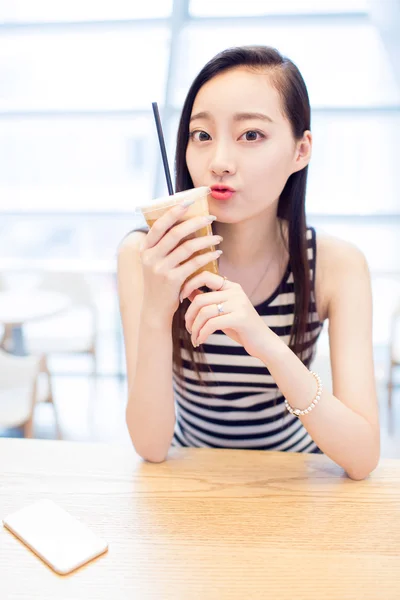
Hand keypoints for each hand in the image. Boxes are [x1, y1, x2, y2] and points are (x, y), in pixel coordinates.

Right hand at [139, 203, 221, 320]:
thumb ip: (163, 246)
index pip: (158, 225)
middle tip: (211, 218)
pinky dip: (208, 256)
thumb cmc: (159, 284)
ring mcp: (160, 269)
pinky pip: (194, 263)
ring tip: (218, 238)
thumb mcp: (154, 263)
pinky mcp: (172, 280)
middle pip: (176, 233)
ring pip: (187, 247)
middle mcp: (150, 257)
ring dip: (206, 240)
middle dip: (196, 222)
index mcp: (144, 249)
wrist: (154, 310)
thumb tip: (183, 224)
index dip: (173, 212)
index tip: (188, 202)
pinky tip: (217, 253)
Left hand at [180, 271, 271, 360]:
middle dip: (189, 316)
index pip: (204, 276)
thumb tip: (186, 290)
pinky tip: (200, 341)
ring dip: (195, 328)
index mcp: (230, 286)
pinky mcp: (240, 318)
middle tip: (188, 328)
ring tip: (194, 337)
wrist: (264, 343)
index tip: (179, 299)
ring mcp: (239, 303)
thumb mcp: (222, 311)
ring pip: (204, 312)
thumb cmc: (240, 327)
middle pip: (200, 299)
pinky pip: (212, 324)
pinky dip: (202, 334)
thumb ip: (207, 300)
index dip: (188, 285)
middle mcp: (235, 291)